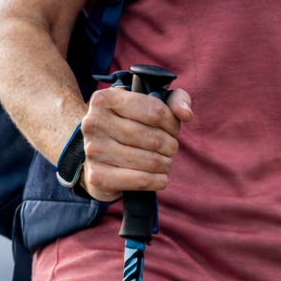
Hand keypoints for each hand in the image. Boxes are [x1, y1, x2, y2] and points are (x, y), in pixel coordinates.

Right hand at [78, 84, 192, 202]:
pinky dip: (157, 181)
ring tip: (165, 163)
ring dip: (165, 164)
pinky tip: (161, 178)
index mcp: (106, 99)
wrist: (95, 155)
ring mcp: (94, 150)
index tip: (173, 129)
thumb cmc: (126, 126)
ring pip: (149, 161)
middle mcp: (95, 122)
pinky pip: (140, 180)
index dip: (172, 123)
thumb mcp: (146, 104)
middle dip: (170, 145)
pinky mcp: (98, 176)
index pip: (154, 110)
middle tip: (170, 148)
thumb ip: (173, 100)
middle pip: (153, 138)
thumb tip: (186, 114)